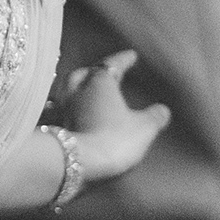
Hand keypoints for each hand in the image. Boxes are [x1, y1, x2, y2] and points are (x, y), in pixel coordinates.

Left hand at [55, 48, 172, 183]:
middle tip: (104, 72)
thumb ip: (154, 117)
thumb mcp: (144, 128)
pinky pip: (60, 111)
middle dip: (94, 71)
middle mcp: (78, 91)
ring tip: (85, 90)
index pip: (112, 64)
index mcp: (101, 82)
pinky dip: (67, 108)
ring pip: (67, 90)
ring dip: (76, 88)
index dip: (123, 59)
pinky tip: (71, 114)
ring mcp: (64, 109)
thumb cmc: (115, 140)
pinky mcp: (57, 127)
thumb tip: (162, 110)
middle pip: (83, 74)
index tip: (131, 55)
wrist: (81, 164)